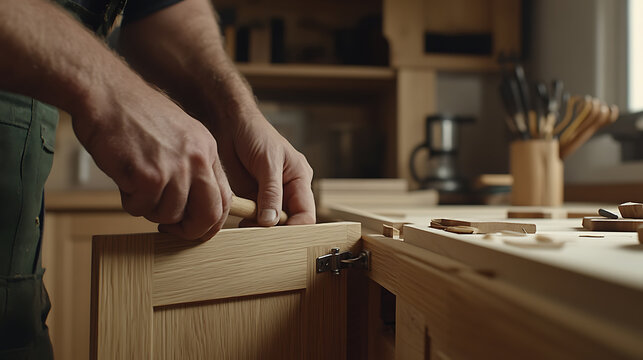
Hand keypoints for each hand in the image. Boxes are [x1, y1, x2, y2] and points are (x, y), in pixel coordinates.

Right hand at [73, 87, 231, 239]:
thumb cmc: (135, 114)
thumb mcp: (179, 135)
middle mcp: (197, 159)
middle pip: (208, 215)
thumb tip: (194, 205)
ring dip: (149, 208)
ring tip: (137, 184)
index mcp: (207, 150)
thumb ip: (191, 167)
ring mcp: (175, 168)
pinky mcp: (149, 176)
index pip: (225, 199)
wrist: (105, 94)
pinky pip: (142, 209)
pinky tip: (125, 178)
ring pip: (169, 215)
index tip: (194, 228)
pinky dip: (130, 201)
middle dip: (189, 230)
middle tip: (169, 228)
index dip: (210, 222)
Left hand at [215, 111, 314, 225]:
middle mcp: (288, 190)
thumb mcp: (267, 163)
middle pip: (290, 222)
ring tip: (246, 227)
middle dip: (276, 231)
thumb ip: (270, 193)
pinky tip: (241, 223)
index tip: (279, 237)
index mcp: (300, 179)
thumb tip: (271, 221)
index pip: (306, 213)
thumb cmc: (255, 134)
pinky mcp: (254, 198)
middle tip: (258, 234)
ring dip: (260, 229)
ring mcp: (270, 196)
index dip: (296, 228)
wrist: (230, 124)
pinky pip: (255, 218)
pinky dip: (249, 223)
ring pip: (272, 223)